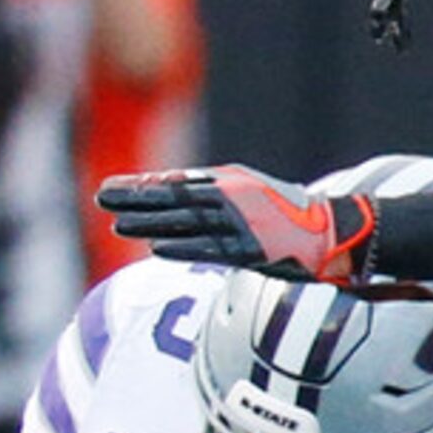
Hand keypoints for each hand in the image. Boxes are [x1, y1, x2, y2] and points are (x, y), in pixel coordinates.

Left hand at [95, 164, 377, 279]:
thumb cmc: (284, 214)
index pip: (175, 182)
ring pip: (186, 222)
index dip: (141, 185)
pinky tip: (155, 248)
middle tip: (102, 198)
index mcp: (228, 182)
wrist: (330, 232)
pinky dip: (182, 247)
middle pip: (174, 198)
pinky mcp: (252, 249)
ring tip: (118, 222)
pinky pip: (211, 248)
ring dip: (151, 223)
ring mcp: (241, 224)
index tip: (111, 187)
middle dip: (137, 199)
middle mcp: (231, 198)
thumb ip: (212, 193)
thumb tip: (173, 195)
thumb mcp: (246, 191)